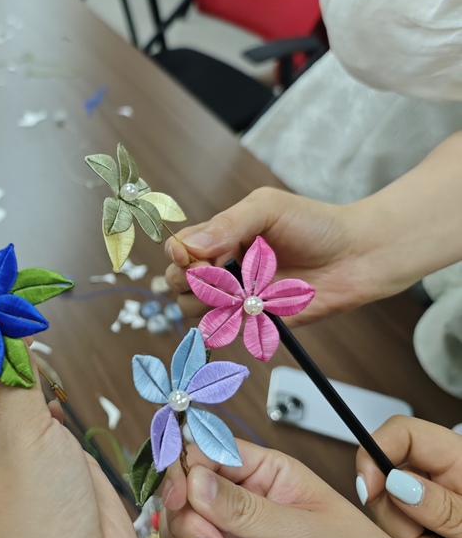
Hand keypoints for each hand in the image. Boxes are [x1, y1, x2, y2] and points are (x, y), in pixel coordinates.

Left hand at [0, 343, 144, 537]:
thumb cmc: (38, 519)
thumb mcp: (22, 437)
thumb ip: (17, 378)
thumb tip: (6, 326)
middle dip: (3, 339)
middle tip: (25, 304)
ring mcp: (20, 443)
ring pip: (19, 385)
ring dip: (28, 361)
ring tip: (38, 335)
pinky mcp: (52, 452)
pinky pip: (44, 406)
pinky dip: (50, 388)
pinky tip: (55, 384)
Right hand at [159, 439, 448, 537]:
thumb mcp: (305, 532)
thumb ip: (247, 508)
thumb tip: (196, 478)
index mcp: (266, 473)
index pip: (208, 452)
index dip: (184, 467)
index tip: (179, 492)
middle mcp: (243, 500)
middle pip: (185, 491)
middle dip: (188, 518)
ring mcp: (232, 535)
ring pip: (179, 526)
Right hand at [164, 187, 379, 326]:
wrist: (358, 256)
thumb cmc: (316, 224)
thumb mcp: (267, 208)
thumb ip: (227, 224)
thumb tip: (188, 248)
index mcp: (220, 236)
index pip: (178, 248)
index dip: (178, 254)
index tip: (191, 256)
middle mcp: (222, 267)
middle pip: (178, 281)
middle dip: (190, 279)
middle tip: (219, 274)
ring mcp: (235, 296)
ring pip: (193, 309)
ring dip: (208, 302)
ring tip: (238, 291)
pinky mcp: (253, 321)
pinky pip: (223, 329)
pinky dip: (230, 321)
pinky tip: (252, 307)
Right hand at [356, 416, 461, 537]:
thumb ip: (446, 507)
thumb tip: (396, 483)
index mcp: (461, 459)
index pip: (402, 432)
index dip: (375, 453)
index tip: (372, 489)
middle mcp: (445, 473)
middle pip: (388, 476)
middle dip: (396, 514)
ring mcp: (437, 498)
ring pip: (392, 509)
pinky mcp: (434, 522)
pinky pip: (406, 530)